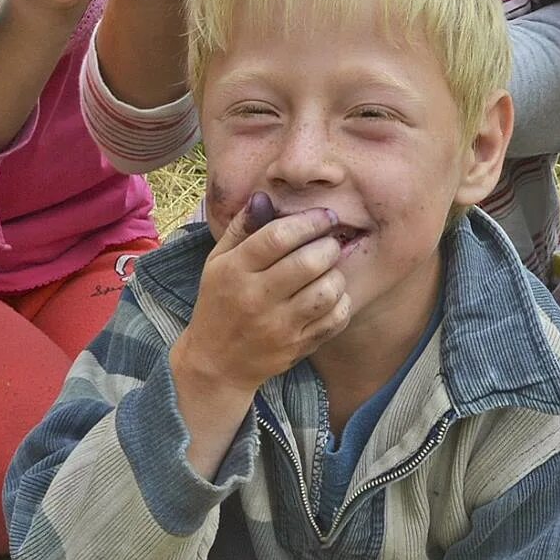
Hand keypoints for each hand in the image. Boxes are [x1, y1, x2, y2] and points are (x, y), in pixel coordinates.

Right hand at [173, 199, 351, 395]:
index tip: (324, 216)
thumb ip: (242, 228)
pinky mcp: (296, 347)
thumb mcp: (217, 262)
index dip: (308, 221)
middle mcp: (256, 298)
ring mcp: (278, 326)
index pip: (277, 237)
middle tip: (329, 242)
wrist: (217, 363)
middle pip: (307, 263)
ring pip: (325, 292)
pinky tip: (332, 295)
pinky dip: (341, 303)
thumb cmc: (219, 303)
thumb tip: (264, 197)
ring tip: (329, 269)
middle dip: (328, 246)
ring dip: (336, 274)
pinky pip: (334, 320)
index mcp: (233, 271)